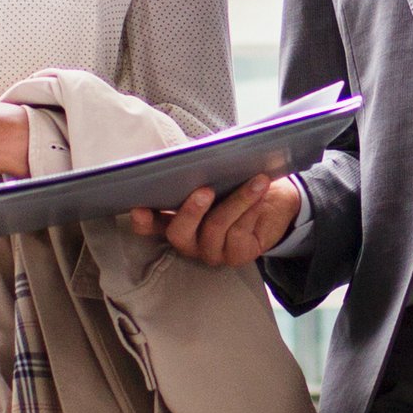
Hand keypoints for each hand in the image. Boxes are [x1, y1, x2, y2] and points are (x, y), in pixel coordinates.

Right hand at [128, 173, 297, 268]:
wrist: (274, 202)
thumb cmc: (236, 184)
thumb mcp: (215, 174)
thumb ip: (196, 170)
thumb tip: (189, 156)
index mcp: (174, 220)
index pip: (149, 226)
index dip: (143, 221)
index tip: (139, 209)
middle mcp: (189, 241)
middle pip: (179, 233)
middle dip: (191, 211)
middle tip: (205, 190)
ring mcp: (211, 251)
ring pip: (215, 228)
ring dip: (237, 200)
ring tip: (256, 181)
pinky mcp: (236, 256)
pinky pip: (239, 234)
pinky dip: (250, 209)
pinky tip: (260, 194)